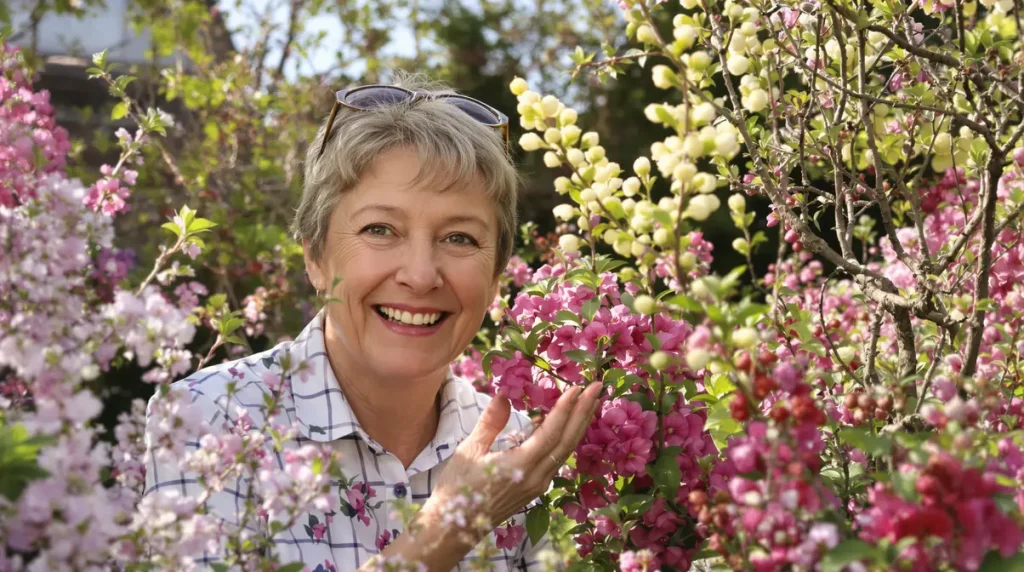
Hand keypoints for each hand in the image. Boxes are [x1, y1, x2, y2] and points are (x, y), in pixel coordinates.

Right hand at [425, 382, 603, 536]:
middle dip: (584, 412)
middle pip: (567, 441)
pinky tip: (562, 425)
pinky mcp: (534, 489)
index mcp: (521, 467)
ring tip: (588, 402)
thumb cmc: (457, 488)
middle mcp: (537, 478)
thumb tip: (504, 396)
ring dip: (577, 425)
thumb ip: (490, 423)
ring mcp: (538, 486)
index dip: (566, 409)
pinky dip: (563, 439)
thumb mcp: (470, 451)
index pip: (551, 433)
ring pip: (564, 451)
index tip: (578, 387)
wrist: (453, 529)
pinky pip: (555, 460)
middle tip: (597, 386)